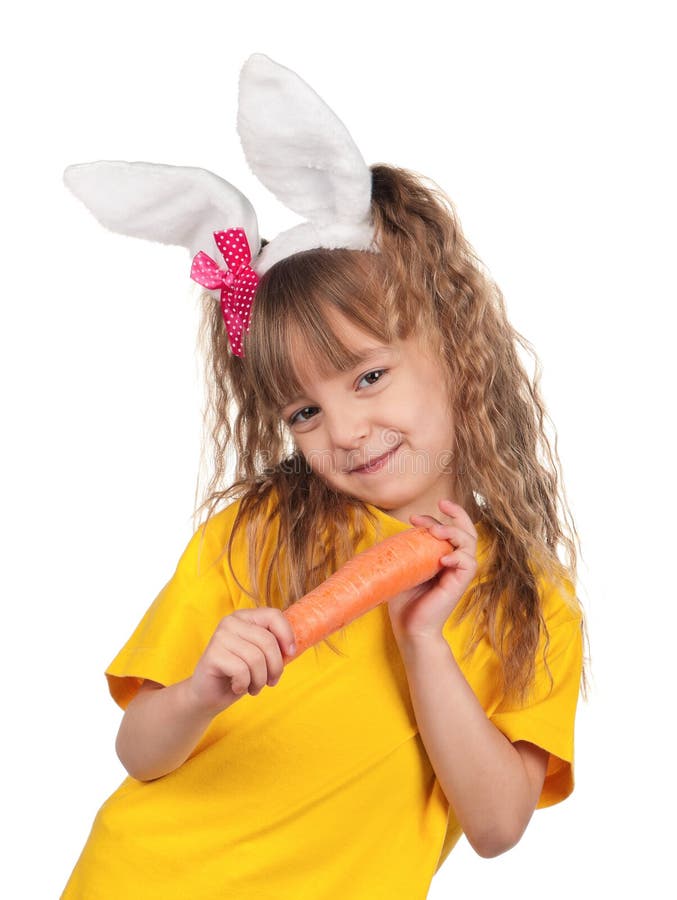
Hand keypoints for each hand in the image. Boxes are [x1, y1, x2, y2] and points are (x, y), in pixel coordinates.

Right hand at [188, 608, 296, 715]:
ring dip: (260, 680)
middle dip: (275, 667)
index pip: (273, 615)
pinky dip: (244, 685)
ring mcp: (220, 636)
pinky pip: (242, 671)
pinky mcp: (213, 654)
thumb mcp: (260, 656)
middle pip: (267, 641)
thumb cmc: (239, 674)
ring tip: (254, 687)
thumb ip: (274, 646)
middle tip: (271, 681)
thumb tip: (296, 646)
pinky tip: (237, 687)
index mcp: (244, 617)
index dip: (287, 635)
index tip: (291, 654)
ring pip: (256, 658)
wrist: (208, 695)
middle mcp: (230, 622)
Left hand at [387, 499, 478, 640]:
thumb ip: (406, 551)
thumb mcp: (403, 568)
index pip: (448, 530)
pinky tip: (443, 558)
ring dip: (455, 531)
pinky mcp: (460, 584)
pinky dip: (459, 556)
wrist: (409, 628)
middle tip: (441, 504)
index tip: (413, 518)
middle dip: (456, 513)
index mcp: (442, 556)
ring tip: (436, 531)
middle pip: (467, 530)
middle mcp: (453, 561)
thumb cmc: (404, 600)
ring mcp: (458, 572)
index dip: (434, 519)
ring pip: (470, 542)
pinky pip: (469, 564)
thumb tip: (392, 531)